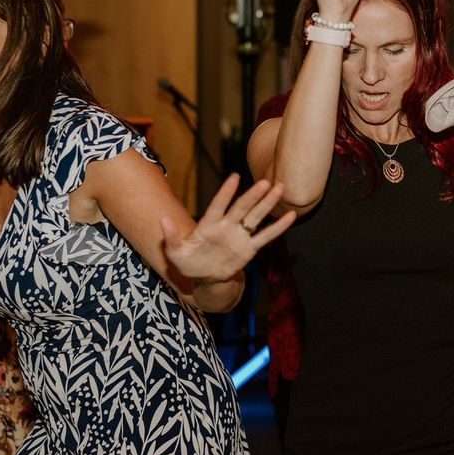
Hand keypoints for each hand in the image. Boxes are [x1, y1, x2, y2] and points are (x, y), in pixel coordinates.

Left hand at [160, 174, 295, 283]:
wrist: (204, 277)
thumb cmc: (188, 261)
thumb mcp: (175, 253)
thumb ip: (171, 237)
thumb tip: (162, 221)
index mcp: (208, 225)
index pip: (218, 206)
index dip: (226, 192)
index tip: (235, 177)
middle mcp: (226, 226)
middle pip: (241, 208)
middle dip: (253, 196)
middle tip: (266, 182)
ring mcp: (239, 236)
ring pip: (255, 218)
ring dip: (267, 204)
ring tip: (279, 189)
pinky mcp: (249, 248)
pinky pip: (265, 237)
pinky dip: (278, 228)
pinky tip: (290, 216)